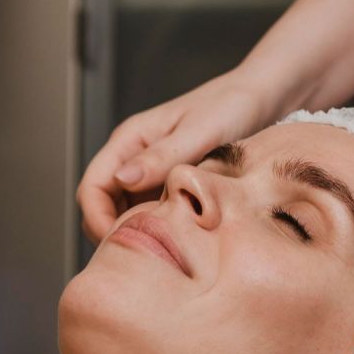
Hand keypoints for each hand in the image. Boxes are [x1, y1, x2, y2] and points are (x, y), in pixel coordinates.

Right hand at [76, 74, 271, 242]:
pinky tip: (180, 238)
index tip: (123, 244)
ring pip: (124, 212)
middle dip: (113, 232)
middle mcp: (132, 157)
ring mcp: (148, 172)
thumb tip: (122, 179)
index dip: (98, 220)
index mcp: (129, 140)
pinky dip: (158, 228)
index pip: (91, 188)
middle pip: (100, 206)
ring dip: (137, 232)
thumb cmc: (231, 105)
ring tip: (165, 249)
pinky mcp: (167, 184)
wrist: (261, 96)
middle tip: (145, 257)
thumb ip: (161, 156)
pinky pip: (150, 211)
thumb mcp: (200, 132)